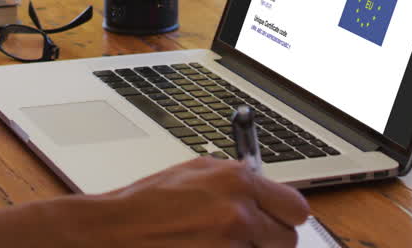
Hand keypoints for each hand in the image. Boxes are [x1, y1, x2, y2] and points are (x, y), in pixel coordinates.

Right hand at [85, 156, 309, 246]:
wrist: (115, 230)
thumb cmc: (148, 203)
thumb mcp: (195, 171)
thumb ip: (236, 179)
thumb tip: (262, 187)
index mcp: (237, 182)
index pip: (296, 208)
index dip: (285, 216)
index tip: (277, 220)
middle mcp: (239, 214)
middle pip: (288, 240)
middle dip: (269, 240)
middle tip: (246, 237)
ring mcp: (230, 247)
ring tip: (215, 244)